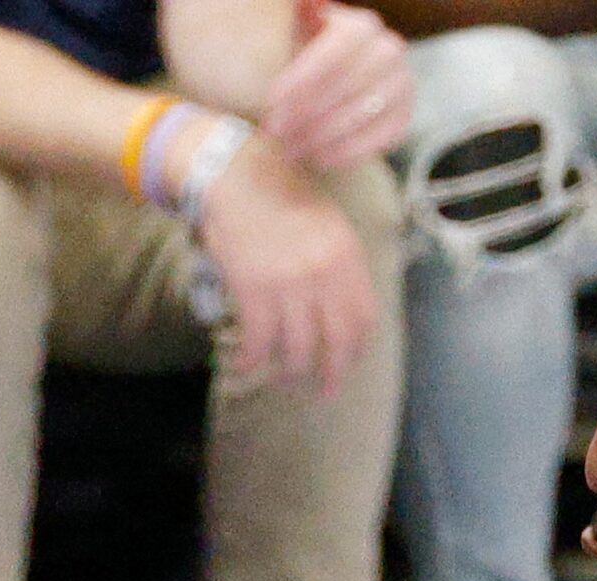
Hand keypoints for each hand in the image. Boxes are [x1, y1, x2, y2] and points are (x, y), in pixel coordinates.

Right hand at [195, 139, 377, 394]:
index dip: (355, 349)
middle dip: (331, 374)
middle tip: (324, 392)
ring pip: (298, 349)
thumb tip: (342, 309)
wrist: (233, 172)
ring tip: (282, 378)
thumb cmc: (278, 193)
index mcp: (347, 254)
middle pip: (337, 342)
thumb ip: (339, 263)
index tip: (346, 362)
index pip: (363, 318)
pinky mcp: (254, 289)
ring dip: (289, 372)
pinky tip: (243, 365)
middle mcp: (324, 272)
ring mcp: (289, 283)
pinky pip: (259, 341)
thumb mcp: (326, 222)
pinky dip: (250, 359)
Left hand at [260, 3, 412, 173]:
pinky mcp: (404, 119)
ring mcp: (402, 86)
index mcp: (362, 25)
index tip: (270, 105)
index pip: (329, 57)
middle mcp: (389, 51)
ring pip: (359, 117)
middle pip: (344, 88)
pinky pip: (375, 142)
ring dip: (320, 138)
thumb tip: (305, 1)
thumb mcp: (304, 31)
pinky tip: (317, 159)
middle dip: (305, 114)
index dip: (298, 83)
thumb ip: (303, 16)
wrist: (346, 82)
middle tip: (275, 133)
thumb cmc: (315, 56)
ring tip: (290, 149)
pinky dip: (344, 154)